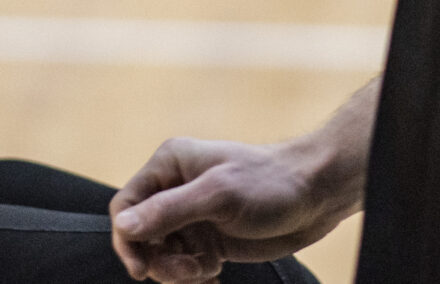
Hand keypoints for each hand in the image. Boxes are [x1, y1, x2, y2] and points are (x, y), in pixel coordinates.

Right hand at [109, 136, 347, 283]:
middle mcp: (175, 189)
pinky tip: (213, 276)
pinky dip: (193, 277)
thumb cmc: (270, 182)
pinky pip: (184, 265)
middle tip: (189, 271)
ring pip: (162, 256)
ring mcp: (192, 216)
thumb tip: (125, 227)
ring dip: (179, 272)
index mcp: (170, 166)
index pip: (127, 206)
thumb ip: (169, 210)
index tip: (141, 269)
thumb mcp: (218, 195)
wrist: (315, 196)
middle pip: (141, 237)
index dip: (127, 240)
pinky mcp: (208, 239)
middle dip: (160, 261)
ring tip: (208, 270)